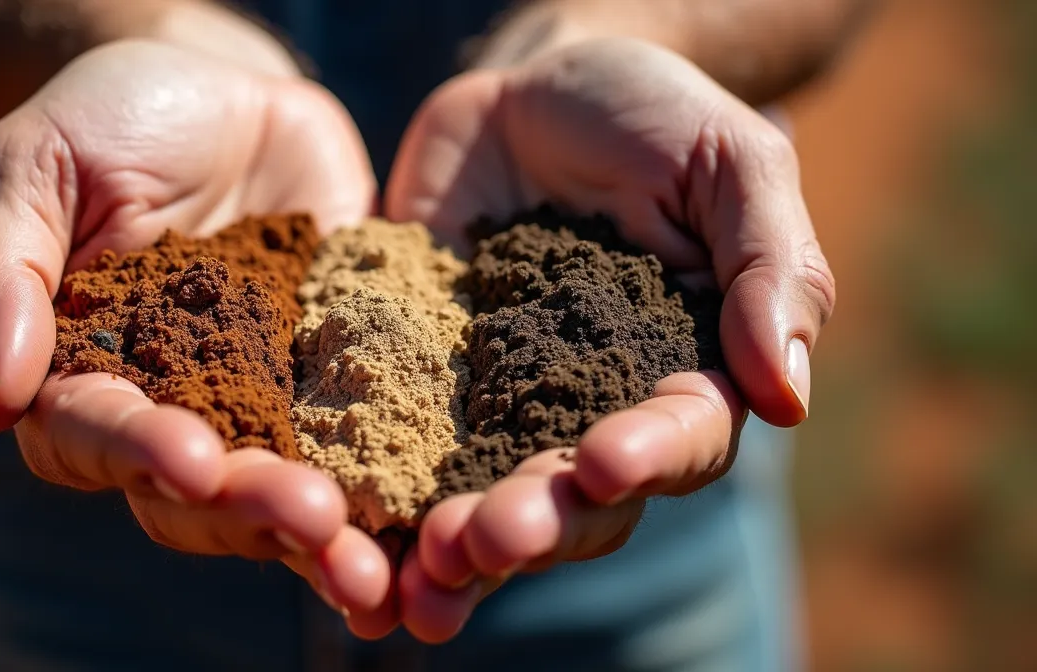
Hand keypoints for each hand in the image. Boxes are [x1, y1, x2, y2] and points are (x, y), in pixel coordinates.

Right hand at [0, 40, 387, 617]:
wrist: (225, 90)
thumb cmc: (107, 119)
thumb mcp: (36, 165)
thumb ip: (0, 271)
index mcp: (81, 372)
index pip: (93, 435)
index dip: (140, 452)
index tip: (193, 461)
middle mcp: (169, 407)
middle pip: (194, 493)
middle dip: (251, 510)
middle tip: (314, 519)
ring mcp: (258, 402)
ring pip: (277, 491)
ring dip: (320, 536)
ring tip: (371, 567)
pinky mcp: (332, 382)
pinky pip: (359, 448)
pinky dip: (385, 497)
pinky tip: (422, 531)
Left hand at [386, 37, 835, 640]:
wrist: (536, 84)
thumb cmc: (657, 116)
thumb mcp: (732, 163)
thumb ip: (770, 268)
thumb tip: (789, 396)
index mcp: (682, 371)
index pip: (680, 439)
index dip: (646, 458)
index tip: (602, 462)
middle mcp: (592, 407)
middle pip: (575, 498)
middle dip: (536, 524)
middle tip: (487, 539)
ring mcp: (502, 398)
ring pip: (487, 493)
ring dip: (461, 539)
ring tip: (426, 561)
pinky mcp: (423, 377)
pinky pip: (399, 441)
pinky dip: (380, 492)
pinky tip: (348, 528)